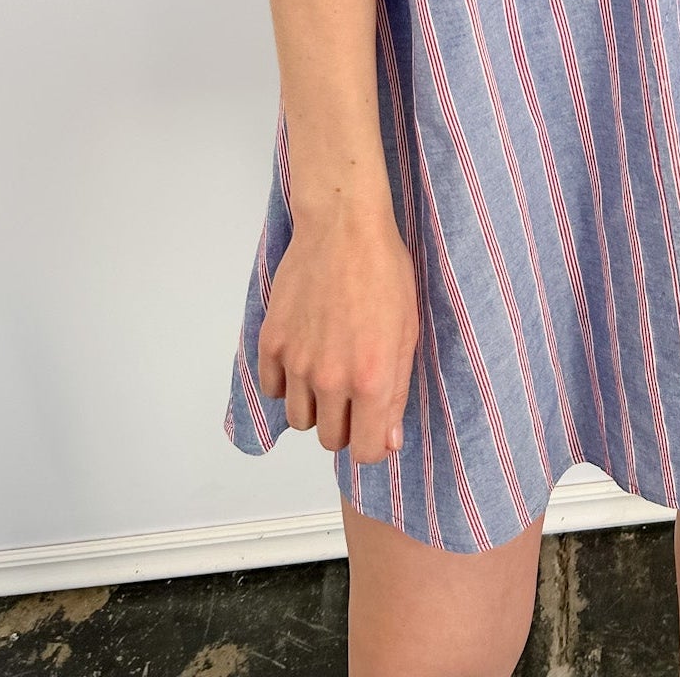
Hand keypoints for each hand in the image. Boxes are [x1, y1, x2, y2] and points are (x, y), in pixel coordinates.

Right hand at [257, 207, 418, 462]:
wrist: (343, 227)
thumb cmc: (384, 270)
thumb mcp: (407, 333)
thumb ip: (396, 392)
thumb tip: (386, 440)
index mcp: (372, 379)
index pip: (365, 451)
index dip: (371, 444)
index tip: (373, 427)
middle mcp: (331, 379)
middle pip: (329, 440)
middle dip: (345, 424)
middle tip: (353, 392)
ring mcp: (297, 362)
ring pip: (299, 419)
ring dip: (315, 405)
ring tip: (329, 370)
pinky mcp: (272, 342)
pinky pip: (273, 388)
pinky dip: (287, 381)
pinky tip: (305, 354)